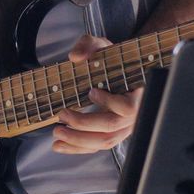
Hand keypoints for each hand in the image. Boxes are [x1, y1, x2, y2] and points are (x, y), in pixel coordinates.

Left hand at [49, 38, 142, 155]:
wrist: (116, 71)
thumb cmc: (111, 59)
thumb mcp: (101, 46)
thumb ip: (88, 45)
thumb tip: (75, 56)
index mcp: (136, 94)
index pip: (128, 108)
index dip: (110, 103)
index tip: (91, 92)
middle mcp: (132, 115)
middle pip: (111, 128)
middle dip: (84, 124)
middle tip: (62, 113)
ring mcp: (122, 127)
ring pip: (103, 141)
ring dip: (78, 140)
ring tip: (57, 132)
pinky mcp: (110, 134)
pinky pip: (95, 147)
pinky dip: (76, 148)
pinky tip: (59, 145)